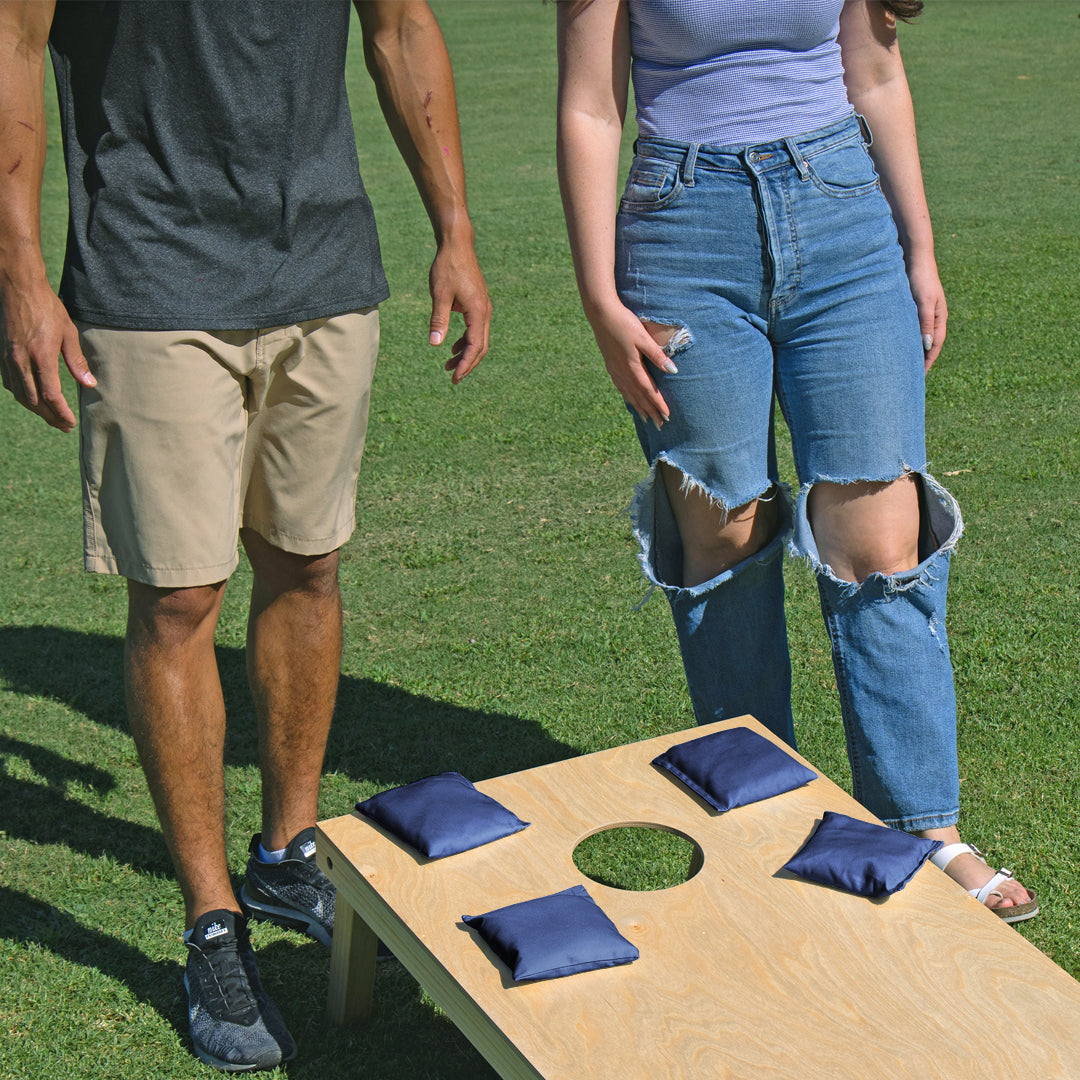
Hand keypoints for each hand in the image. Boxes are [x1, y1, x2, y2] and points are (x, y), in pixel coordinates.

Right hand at [0, 280, 94, 430]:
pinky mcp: (0, 354)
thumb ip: (77, 361)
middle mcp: (20, 361)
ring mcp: (7, 358)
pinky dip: (22, 395)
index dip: (61, 413)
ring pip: (19, 395)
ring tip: (51, 416)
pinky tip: (32, 398)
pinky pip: (10, 383)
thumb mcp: (69, 332)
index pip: (50, 396)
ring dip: (36, 409)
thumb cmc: (46, 306)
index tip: (71, 423)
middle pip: (34, 401)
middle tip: (63, 426)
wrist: (16, 287)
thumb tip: (90, 384)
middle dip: (50, 417)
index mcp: (41, 357)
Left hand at [427, 236, 490, 383]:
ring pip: (478, 339)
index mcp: (478, 312)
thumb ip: (438, 320)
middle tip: (454, 379)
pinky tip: (452, 346)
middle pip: (480, 347)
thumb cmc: (447, 267)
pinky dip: (465, 341)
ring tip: (449, 366)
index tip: (456, 377)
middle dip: (468, 364)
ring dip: (465, 354)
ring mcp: (483, 308)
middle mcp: (485, 312)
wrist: (457, 244)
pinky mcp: (478, 304)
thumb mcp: (439, 295)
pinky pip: (475, 329)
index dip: (466, 364)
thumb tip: (435, 344)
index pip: (475, 346)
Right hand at [587, 300, 675, 428]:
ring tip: (646, 419)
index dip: (658, 404)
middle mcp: (623, 372)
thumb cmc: (624, 323)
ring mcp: (615, 370)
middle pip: (639, 397)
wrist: (601, 314)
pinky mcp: (611, 365)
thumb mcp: (643, 337)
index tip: (667, 416)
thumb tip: (673, 370)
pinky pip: (621, 387)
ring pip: (629, 394)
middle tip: (660, 426)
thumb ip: (657, 355)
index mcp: (632, 367)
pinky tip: (630, 400)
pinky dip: (628, 397)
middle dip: (650, 411)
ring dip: (639, 407)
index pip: (648, 391)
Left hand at [907, 258, 947, 372]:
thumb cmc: (920, 278)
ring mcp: (921, 313)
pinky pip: (908, 328)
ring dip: (911, 351)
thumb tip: (926, 346)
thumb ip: (925, 323)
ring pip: (917, 337)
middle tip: (908, 377)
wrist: (914, 257)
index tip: (918, 378)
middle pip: (926, 344)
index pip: (934, 347)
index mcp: (938, 318)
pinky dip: (903, 339)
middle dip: (919, 360)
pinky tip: (893, 346)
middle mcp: (931, 318)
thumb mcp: (923, 302)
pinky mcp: (911, 308)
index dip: (927, 362)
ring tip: (900, 365)